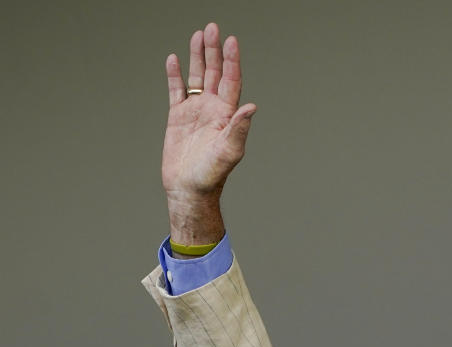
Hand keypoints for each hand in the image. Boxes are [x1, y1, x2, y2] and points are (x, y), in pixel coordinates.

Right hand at [162, 23, 255, 245]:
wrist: (189, 188)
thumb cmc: (212, 174)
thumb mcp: (229, 152)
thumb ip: (239, 128)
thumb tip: (252, 107)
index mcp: (227, 115)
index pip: (231, 80)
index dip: (232, 60)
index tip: (231, 40)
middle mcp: (213, 109)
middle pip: (214, 73)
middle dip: (214, 51)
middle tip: (213, 27)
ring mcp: (196, 111)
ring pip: (196, 77)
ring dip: (197, 56)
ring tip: (198, 35)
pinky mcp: (178, 117)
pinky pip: (176, 90)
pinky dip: (175, 75)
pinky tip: (174, 59)